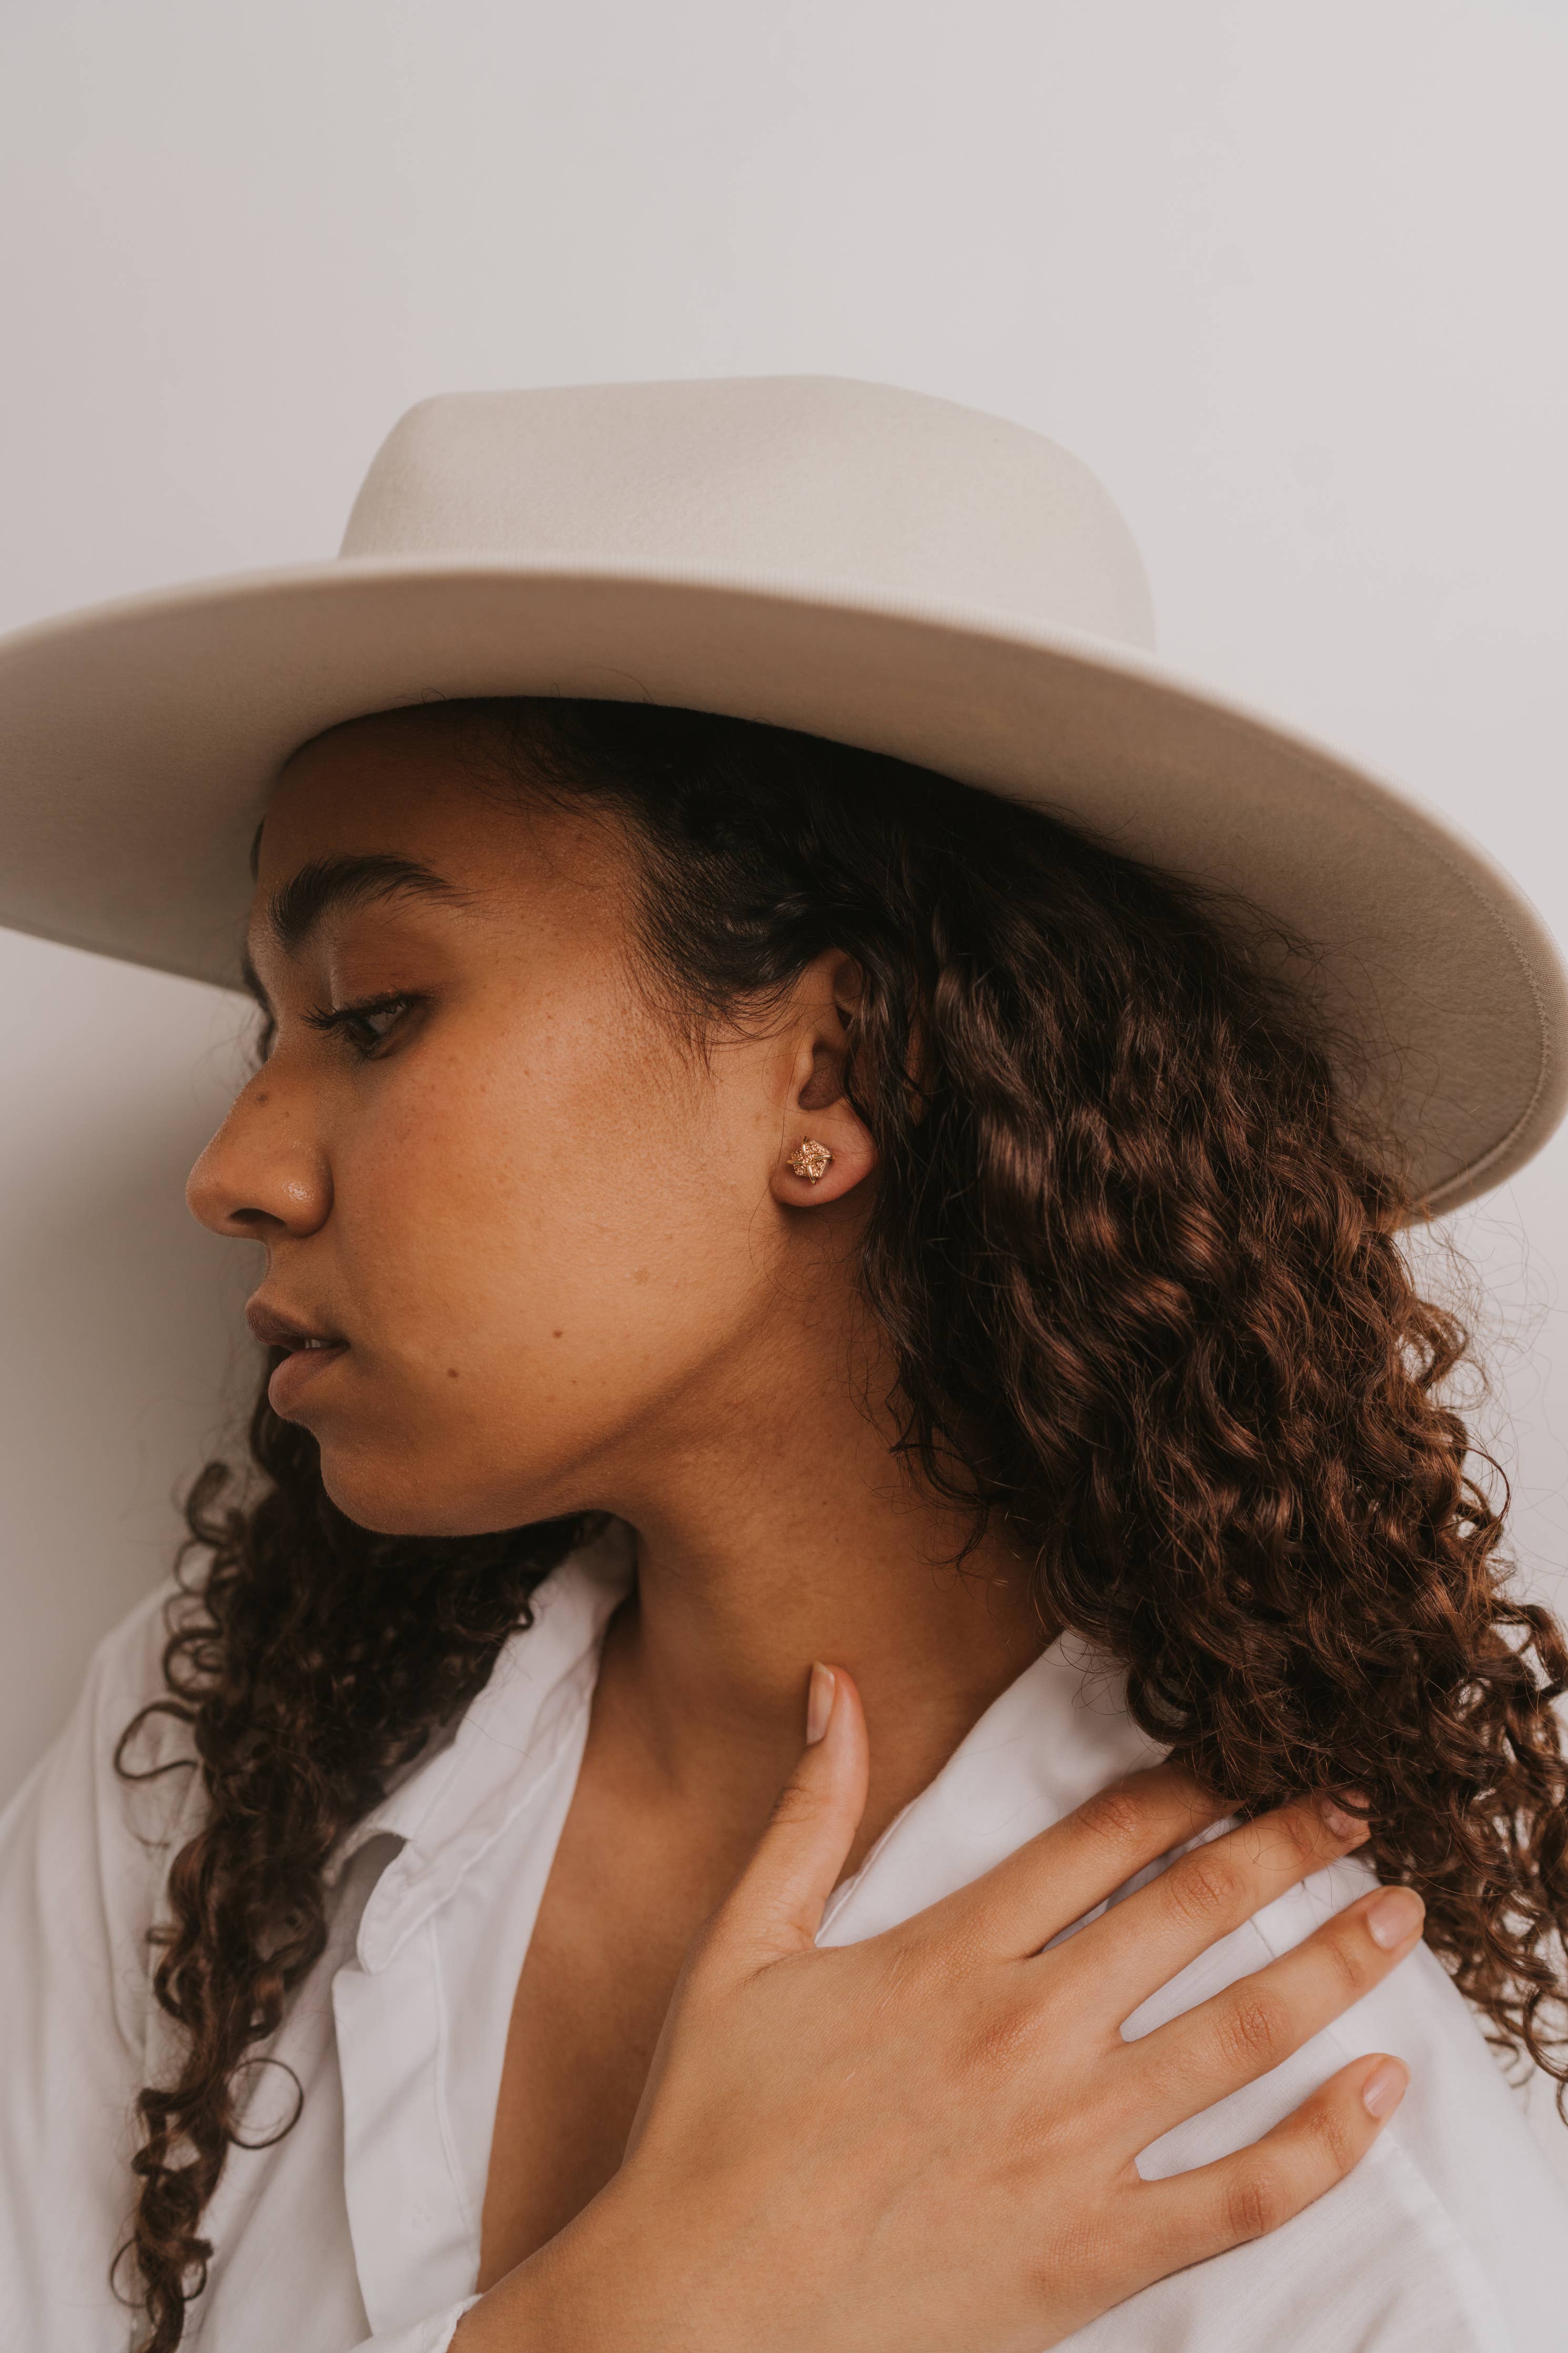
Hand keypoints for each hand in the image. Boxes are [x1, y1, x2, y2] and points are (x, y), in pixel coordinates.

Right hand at [458, 1666, 1417, 2352]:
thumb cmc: (710, 2127)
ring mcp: (1068, 2145)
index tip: (1248, 1760)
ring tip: (1398, 1917)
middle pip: (1192, 1913)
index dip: (1191, 1790)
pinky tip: (1377, 2089)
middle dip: (1289, 1848)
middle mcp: (1026, 2032)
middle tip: (1357, 1810)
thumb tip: (832, 1683)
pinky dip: (1324, 2144)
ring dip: (1333, 1964)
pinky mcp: (1091, 2251)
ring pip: (1238, 2034)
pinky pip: (1239, 2194)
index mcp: (949, 1953)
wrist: (699, 2310)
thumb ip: (809, 1810)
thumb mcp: (742, 1945)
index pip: (1105, 1839)